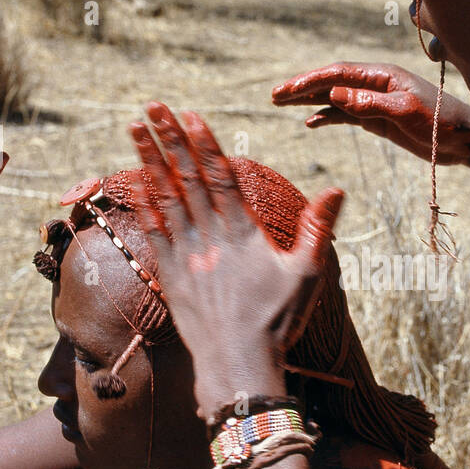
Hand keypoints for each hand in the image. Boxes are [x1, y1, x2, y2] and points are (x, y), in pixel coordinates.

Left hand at [127, 103, 342, 420]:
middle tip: (153, 105)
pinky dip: (142, 202)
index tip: (191, 115)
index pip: (222, 177)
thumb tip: (338, 189)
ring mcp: (187, 255)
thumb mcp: (308, 273)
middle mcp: (211, 237)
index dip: (205, 143)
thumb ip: (318, 227)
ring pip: (164, 196)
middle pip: (188, 177)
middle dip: (169, 137)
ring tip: (133, 127)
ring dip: (148, 159)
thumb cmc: (278, 321)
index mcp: (244, 232)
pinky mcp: (170, 275)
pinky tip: (132, 178)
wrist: (240, 364)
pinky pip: (152, 231)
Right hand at [272, 62, 469, 166]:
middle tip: (274, 96)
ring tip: (282, 104)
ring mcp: (375, 102)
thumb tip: (334, 95)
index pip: (338, 74)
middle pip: (331, 82)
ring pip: (335, 99)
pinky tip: (310, 123)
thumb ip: (370, 104)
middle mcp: (375, 84)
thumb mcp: (405, 112)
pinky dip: (327, 118)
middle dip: (302, 88)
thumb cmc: (440, 121)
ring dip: (309, 101)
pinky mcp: (378, 120)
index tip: (287, 91)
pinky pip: (346, 116)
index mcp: (382, 75)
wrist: (463, 140)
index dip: (310, 81)